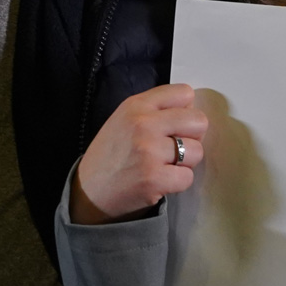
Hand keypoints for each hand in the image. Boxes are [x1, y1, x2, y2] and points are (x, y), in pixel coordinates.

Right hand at [69, 84, 206, 224]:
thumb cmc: (111, 155)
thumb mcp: (125, 119)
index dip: (185, 111)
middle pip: (199, 121)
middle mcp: (143, 124)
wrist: (87, 193)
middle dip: (192, 137)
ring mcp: (149, 152)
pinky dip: (178, 182)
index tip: (173, 126)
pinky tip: (160, 181)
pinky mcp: (154, 179)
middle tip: (174, 149)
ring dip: (185, 162)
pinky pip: (188, 177)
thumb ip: (155, 110)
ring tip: (164, 166)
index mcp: (136, 105)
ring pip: (197, 151)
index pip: (185, 93)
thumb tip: (191, 111)